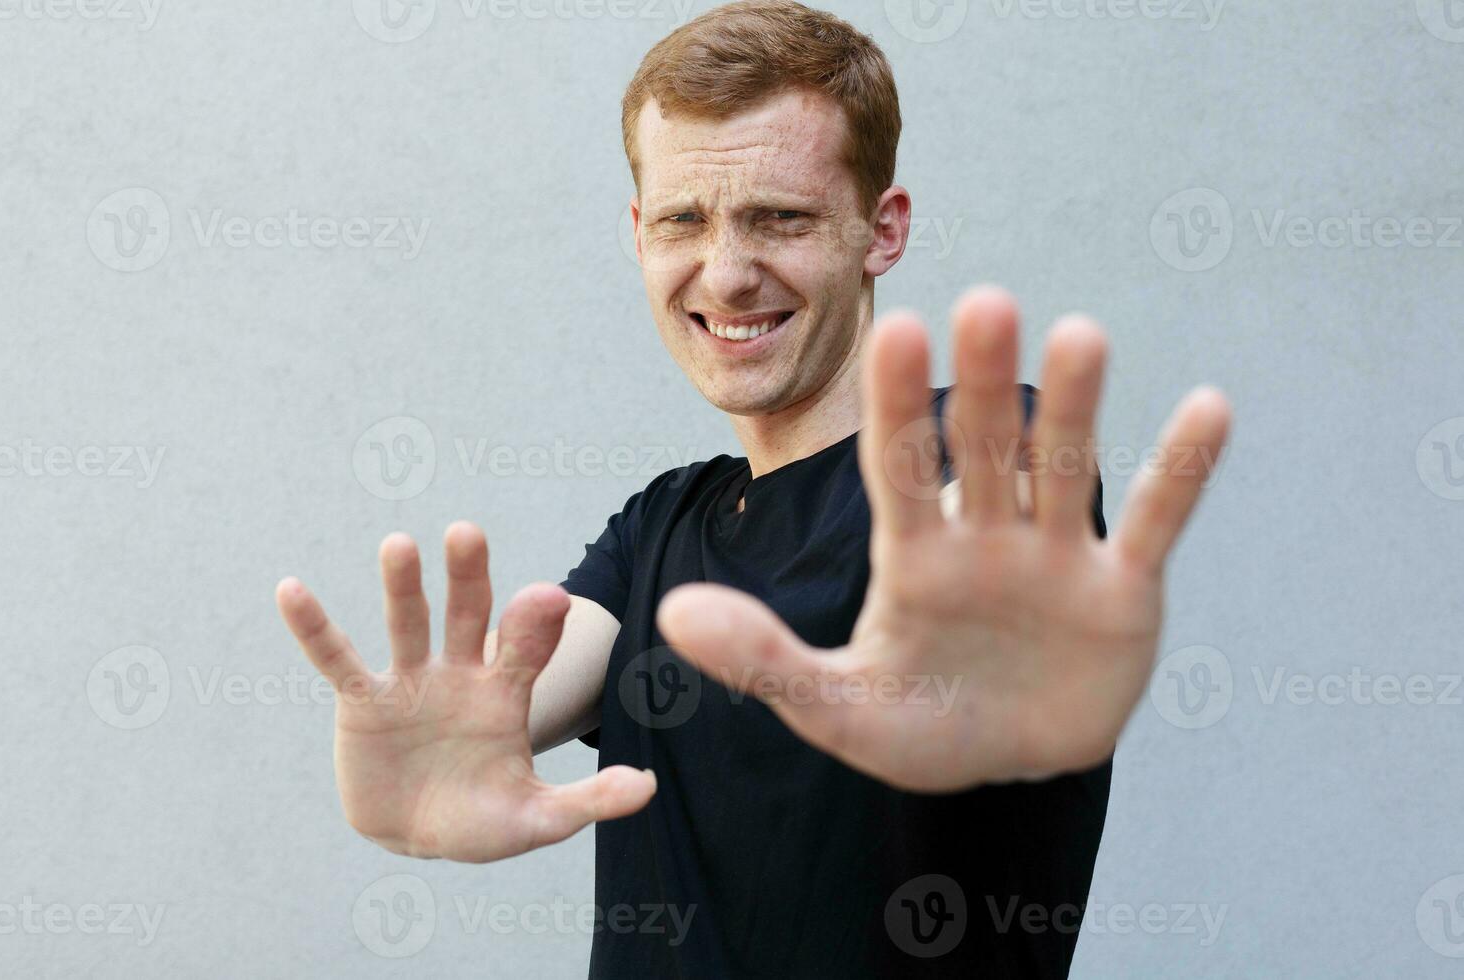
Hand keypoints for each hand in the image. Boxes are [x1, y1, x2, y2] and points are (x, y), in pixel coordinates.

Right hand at [276, 522, 655, 860]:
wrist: (421, 838)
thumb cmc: (484, 822)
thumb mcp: (537, 818)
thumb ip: (588, 801)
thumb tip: (647, 788)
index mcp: (507, 691)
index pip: (526, 647)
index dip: (536, 623)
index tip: (549, 596)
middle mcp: (460, 673)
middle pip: (468, 614)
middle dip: (468, 576)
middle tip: (468, 533)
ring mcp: (410, 681)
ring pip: (407, 623)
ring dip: (402, 586)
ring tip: (399, 544)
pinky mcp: (363, 702)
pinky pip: (337, 659)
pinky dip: (314, 627)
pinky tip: (291, 588)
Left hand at [655, 287, 1230, 791]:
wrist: (1004, 765)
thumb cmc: (915, 727)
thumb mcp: (831, 706)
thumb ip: (760, 658)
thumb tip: (669, 614)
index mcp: (911, 555)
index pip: (899, 466)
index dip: (900, 404)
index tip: (898, 331)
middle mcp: (984, 537)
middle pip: (983, 450)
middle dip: (982, 385)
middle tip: (984, 303)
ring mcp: (1055, 557)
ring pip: (1064, 468)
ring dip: (1075, 408)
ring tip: (1082, 335)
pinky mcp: (1122, 590)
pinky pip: (1157, 521)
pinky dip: (1182, 471)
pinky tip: (1209, 406)